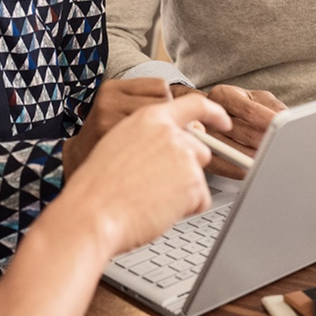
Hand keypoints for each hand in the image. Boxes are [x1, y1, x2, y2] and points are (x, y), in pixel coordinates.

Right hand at [58, 95, 228, 255]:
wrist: (92, 211)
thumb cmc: (98, 185)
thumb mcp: (118, 142)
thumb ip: (148, 136)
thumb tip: (170, 145)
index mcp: (149, 117)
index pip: (193, 104)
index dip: (214, 112)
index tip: (222, 121)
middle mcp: (169, 132)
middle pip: (200, 147)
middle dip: (187, 168)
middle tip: (159, 184)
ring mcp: (183, 156)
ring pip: (199, 175)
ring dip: (183, 190)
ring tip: (151, 197)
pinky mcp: (193, 182)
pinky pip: (201, 200)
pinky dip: (185, 210)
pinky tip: (158, 209)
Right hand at [172, 83, 284, 178]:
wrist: (206, 113)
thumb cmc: (237, 107)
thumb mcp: (256, 98)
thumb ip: (272, 107)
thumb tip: (286, 119)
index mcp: (223, 95)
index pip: (250, 111)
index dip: (269, 122)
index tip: (283, 130)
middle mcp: (209, 114)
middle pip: (246, 134)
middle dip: (267, 144)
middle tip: (281, 149)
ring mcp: (202, 134)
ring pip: (235, 152)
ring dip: (255, 159)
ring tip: (269, 159)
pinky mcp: (200, 153)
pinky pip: (222, 166)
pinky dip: (239, 170)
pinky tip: (251, 169)